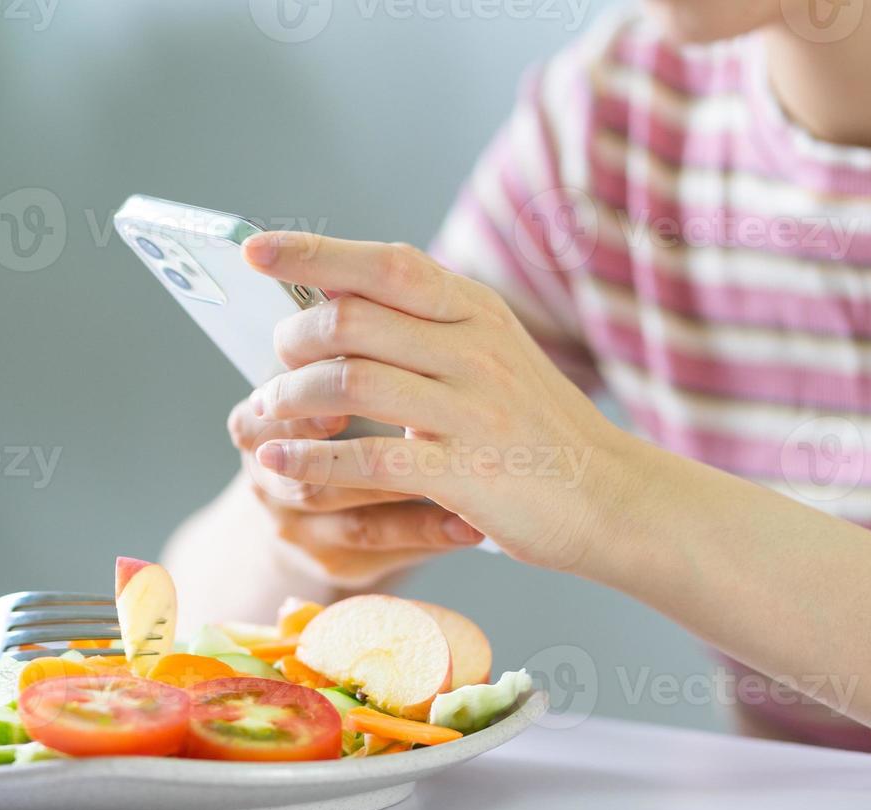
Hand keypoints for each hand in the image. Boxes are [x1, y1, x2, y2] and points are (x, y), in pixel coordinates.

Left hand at [243, 232, 630, 571]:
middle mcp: (473, 349)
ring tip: (270, 413)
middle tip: (273, 363)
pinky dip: (310, 458)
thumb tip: (335, 301)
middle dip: (292, 340)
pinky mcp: (466, 472)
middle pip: (351, 320)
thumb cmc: (536, 429)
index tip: (255, 250)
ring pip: (350, 383)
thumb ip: (426, 328)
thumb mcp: (491, 355)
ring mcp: (471, 410)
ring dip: (291, 398)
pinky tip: (279, 461)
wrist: (615, 498)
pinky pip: (367, 458)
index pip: (384, 264)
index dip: (314, 253)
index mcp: (475, 311)